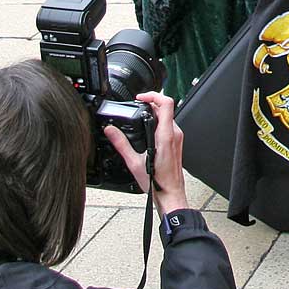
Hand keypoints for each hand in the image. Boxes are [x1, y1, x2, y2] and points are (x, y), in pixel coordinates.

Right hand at [104, 92, 188, 214]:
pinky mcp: (176, 142)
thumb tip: (110, 130)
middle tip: (137, 105)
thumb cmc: (157, 182)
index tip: (140, 97)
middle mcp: (174, 134)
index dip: (153, 95)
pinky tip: (147, 129)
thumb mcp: (134, 162)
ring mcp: (177, 137)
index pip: (166, 103)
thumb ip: (121, 144)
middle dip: (150, 103)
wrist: (171, 194)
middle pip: (166, 107)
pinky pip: (168, 125)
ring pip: (167, 115)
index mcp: (166, 136)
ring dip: (154, 112)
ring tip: (140, 115)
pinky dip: (157, 121)